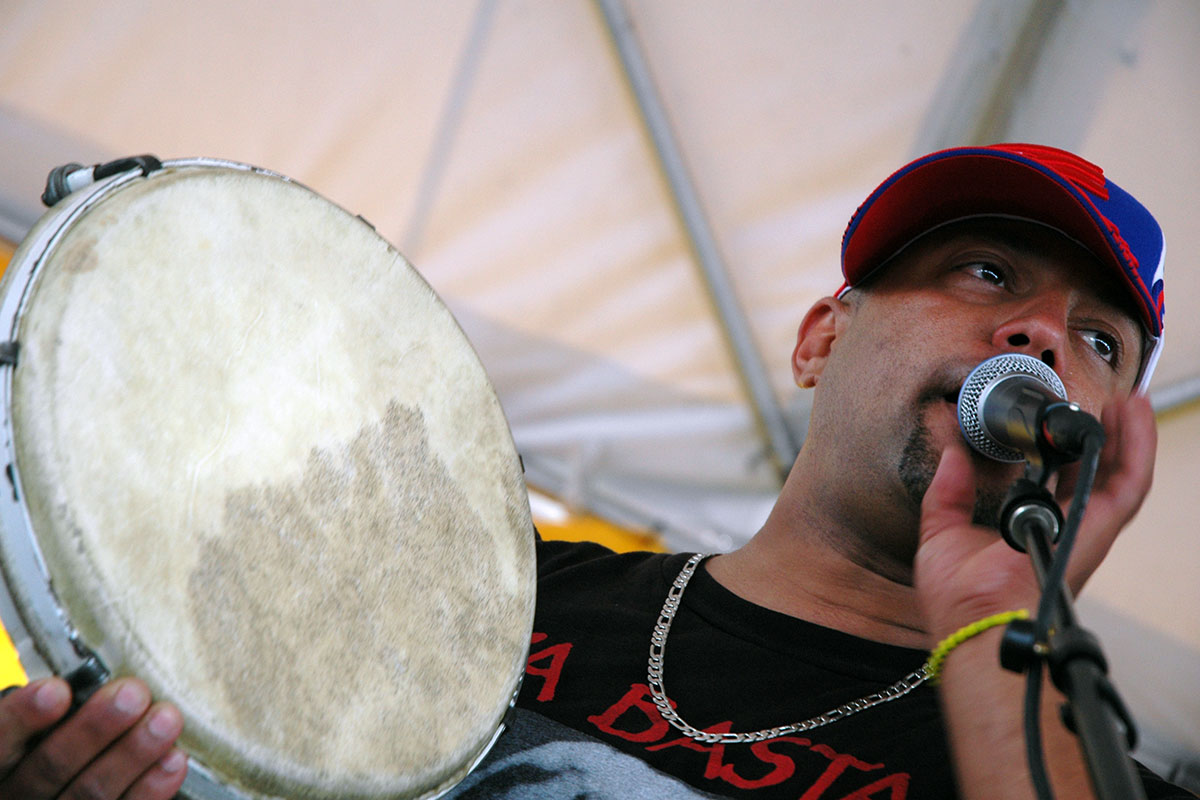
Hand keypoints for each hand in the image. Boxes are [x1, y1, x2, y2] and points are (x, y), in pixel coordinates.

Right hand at [0, 676, 186, 798]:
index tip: (56, 690)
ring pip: (88, 794)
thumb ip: (47, 711)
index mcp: (0, 767)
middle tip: (132, 694)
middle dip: (94, 730)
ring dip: (132, 754)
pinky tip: (174, 760)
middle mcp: (16, 796)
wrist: (65, 789)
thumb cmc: (53, 743)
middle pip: (49, 768)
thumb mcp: (34, 729)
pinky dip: (150, 789)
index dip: (21, 719)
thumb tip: (87, 674)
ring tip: (166, 719)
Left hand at [914, 392, 1156, 636]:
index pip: (1056, 485)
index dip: (1062, 453)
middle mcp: (1065, 530)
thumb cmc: (960, 599)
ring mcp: (1085, 529)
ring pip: (1117, 473)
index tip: (1056, 426)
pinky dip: (1137, 445)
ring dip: (1124, 434)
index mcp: (1031, 531)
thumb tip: (951, 455)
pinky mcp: (1098, 527)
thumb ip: (948, 492)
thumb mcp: (942, 532)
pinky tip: (1136, 413)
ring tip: (1125, 400)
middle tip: (1098, 403)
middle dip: (1099, 437)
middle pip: (1093, 475)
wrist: (977, 621)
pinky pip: (1128, 481)